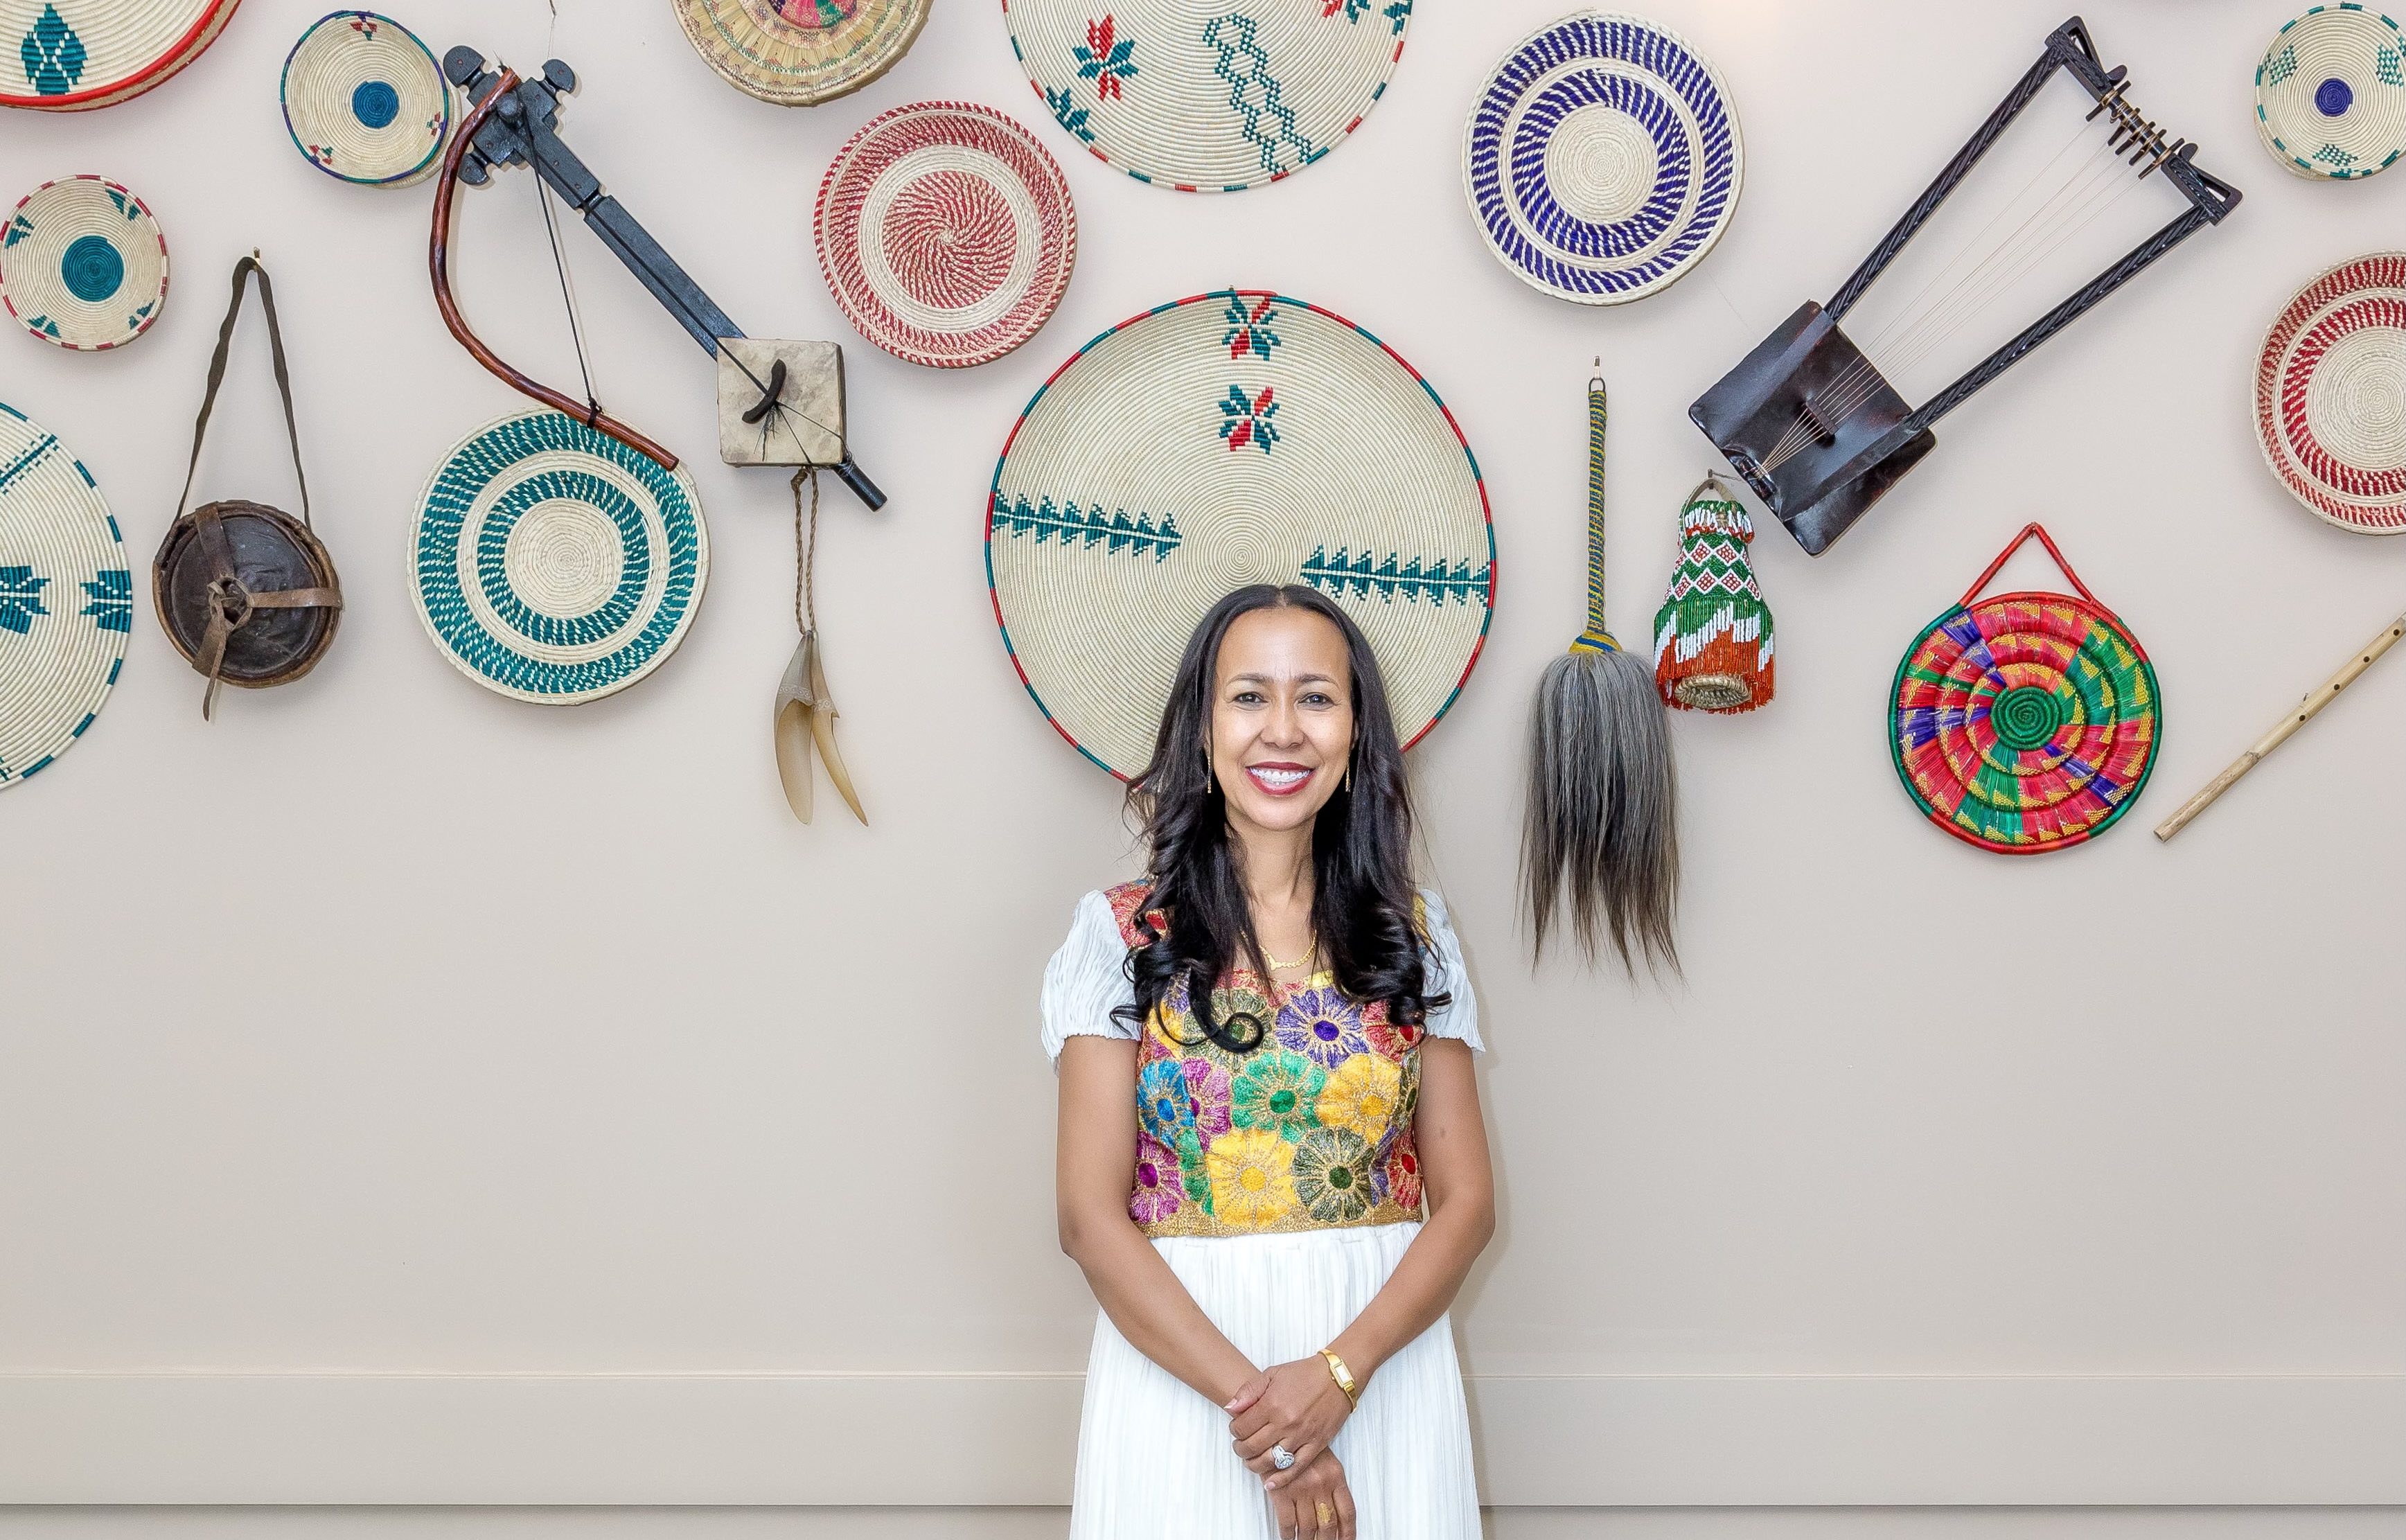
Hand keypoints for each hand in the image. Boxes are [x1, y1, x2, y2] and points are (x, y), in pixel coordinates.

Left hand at [1226, 1356, 1355, 1486]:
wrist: (1337, 1377)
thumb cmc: (1304, 1374)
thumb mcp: (1272, 1374)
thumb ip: (1248, 1391)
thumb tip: (1230, 1408)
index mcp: (1272, 1404)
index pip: (1242, 1427)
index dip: (1234, 1430)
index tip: (1236, 1429)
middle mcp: (1285, 1423)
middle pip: (1252, 1447)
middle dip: (1240, 1449)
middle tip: (1240, 1446)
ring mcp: (1301, 1436)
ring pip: (1270, 1461)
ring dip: (1255, 1464)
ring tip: (1251, 1460)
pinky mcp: (1316, 1445)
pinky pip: (1296, 1468)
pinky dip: (1281, 1479)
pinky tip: (1269, 1483)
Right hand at [1269, 1448, 1354, 1539]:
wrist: (1280, 1428)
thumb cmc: (1302, 1443)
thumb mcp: (1325, 1459)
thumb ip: (1333, 1484)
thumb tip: (1335, 1511)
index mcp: (1335, 1476)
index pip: (1347, 1512)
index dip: (1348, 1532)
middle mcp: (1321, 1484)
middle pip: (1329, 1523)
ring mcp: (1301, 1489)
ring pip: (1309, 1527)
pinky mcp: (1282, 1492)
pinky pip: (1288, 1523)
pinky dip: (1288, 1535)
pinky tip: (1289, 1537)